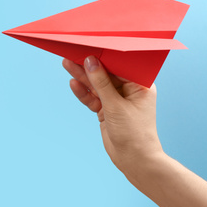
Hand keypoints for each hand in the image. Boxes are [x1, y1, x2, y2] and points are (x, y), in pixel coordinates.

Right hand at [62, 56, 162, 170]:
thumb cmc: (133, 133)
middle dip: (89, 66)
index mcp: (139, 85)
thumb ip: (101, 83)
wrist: (133, 160)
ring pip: (97, 85)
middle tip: (72, 53)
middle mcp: (128, 90)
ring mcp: (116, 100)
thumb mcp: (115, 105)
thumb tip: (90, 62)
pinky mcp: (106, 109)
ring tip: (67, 63)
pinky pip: (93, 98)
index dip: (104, 56)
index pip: (120, 65)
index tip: (89, 45)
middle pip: (105, 74)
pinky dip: (84, 92)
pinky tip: (73, 83)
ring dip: (82, 77)